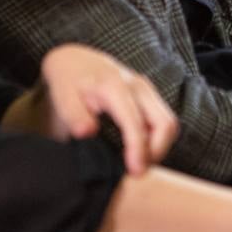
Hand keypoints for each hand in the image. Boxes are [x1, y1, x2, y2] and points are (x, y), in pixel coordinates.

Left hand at [39, 43, 178, 174]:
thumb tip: (88, 133)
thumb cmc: (69, 82)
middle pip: (165, 123)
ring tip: (139, 163)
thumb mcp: (62, 97)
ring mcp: (146, 89)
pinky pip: (164, 119)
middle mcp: (137, 86)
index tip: (134, 171)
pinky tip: (141, 150)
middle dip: (157, 152)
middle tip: (138, 171)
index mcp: (114, 87)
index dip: (138, 150)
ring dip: (159, 147)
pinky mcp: (149, 95)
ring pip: (169, 123)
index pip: (136, 122)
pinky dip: (158, 139)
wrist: (75, 59)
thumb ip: (74, 115)